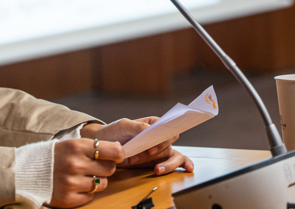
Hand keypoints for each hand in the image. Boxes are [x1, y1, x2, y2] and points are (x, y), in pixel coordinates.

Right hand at [49, 138, 123, 207]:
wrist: (26, 172)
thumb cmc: (51, 157)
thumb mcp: (70, 144)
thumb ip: (92, 147)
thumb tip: (118, 151)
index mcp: (76, 147)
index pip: (113, 151)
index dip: (118, 153)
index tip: (117, 155)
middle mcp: (76, 164)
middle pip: (110, 168)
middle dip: (106, 167)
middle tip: (94, 166)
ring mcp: (73, 183)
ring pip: (102, 183)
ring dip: (96, 180)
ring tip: (82, 176)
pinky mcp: (70, 198)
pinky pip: (91, 196)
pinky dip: (86, 191)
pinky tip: (75, 185)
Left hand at [80, 118, 194, 175]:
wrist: (105, 146)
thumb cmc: (114, 132)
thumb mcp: (123, 125)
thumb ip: (137, 126)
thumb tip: (151, 131)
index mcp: (153, 123)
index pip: (167, 128)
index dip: (163, 138)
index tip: (151, 148)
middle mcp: (159, 136)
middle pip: (169, 143)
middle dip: (160, 152)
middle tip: (147, 155)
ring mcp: (160, 149)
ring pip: (173, 155)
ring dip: (165, 164)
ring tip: (156, 170)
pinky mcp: (158, 161)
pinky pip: (175, 162)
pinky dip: (183, 165)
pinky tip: (189, 169)